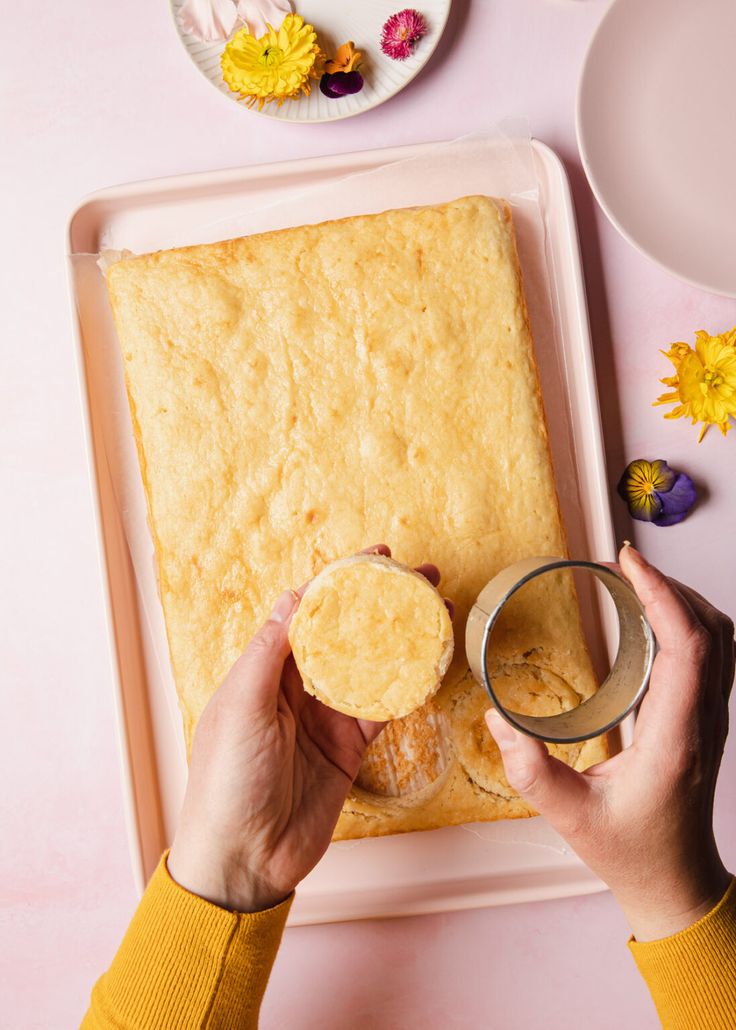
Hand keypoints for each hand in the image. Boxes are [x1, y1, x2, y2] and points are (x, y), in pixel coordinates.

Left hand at [168, 544, 450, 912]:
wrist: (244, 858)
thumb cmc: (226, 780)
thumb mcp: (240, 707)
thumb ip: (270, 652)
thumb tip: (296, 597)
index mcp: (263, 669)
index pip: (306, 610)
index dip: (340, 581)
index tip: (375, 558)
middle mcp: (296, 686)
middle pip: (346, 631)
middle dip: (382, 601)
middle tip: (421, 576)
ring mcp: (326, 715)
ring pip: (372, 664)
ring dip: (404, 636)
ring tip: (440, 609)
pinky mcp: (349, 746)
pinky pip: (385, 706)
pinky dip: (410, 684)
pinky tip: (434, 660)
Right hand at [486, 545, 733, 940]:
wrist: (675, 881)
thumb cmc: (629, 851)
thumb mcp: (569, 817)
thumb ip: (529, 769)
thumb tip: (496, 717)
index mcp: (676, 739)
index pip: (689, 646)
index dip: (662, 594)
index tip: (627, 563)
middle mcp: (704, 722)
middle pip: (712, 629)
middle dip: (670, 585)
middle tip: (623, 565)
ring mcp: (711, 719)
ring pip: (720, 637)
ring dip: (683, 599)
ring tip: (636, 582)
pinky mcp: (705, 718)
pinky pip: (711, 653)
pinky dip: (686, 620)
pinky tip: (650, 618)